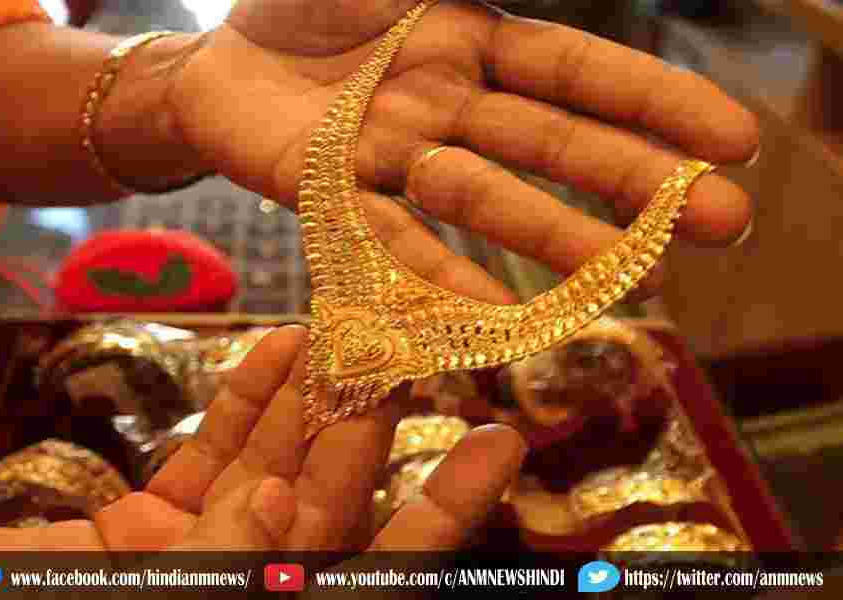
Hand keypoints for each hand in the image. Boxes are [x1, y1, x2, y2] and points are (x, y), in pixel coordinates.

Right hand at [0, 326, 525, 550]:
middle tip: (430, 360)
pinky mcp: (149, 522)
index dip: (440, 513)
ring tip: (356, 330)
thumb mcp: (140, 589)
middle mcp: (246, 586)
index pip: (377, 574)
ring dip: (314, 397)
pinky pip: (208, 455)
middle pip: (332, 506)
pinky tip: (279, 344)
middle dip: (377, 429)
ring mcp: (200, 555)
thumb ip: (221, 557)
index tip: (496, 448)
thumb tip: (282, 502)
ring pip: (273, 466)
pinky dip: (242, 402)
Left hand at [169, 0, 758, 304]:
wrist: (217, 63)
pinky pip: (396, 245)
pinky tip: (501, 318)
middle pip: (551, 145)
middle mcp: (446, 106)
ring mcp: (396, 159)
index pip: (575, 72)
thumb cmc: (306, 5)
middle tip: (726, 225)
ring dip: (559, 236)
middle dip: (636, 182)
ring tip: (632, 277)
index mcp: (467, 41)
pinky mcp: (336, 202)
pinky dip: (446, 280)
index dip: (653, 103)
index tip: (733, 141)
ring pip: (488, 198)